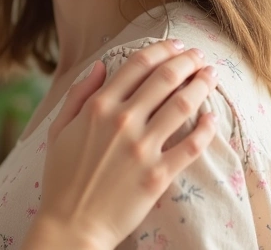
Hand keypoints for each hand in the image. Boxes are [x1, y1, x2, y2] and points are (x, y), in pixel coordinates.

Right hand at [24, 40, 218, 249]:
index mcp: (97, 108)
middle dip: (188, 61)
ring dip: (201, 85)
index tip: (176, 46)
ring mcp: (142, 148)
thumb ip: (78, 94)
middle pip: (165, 78)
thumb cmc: (62, 178)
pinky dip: (206, 127)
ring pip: (183, 105)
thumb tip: (99, 65)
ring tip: (211, 76)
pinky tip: (212, 118)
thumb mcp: (58, 130)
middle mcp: (122, 121)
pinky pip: (191, 145)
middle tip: (200, 56)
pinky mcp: (159, 174)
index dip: (161, 49)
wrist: (72, 225)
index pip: (137, 65)